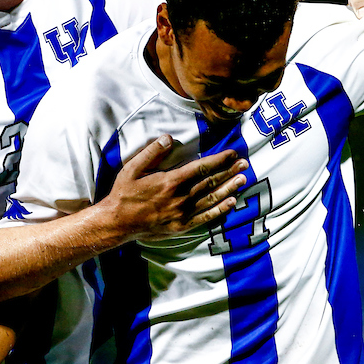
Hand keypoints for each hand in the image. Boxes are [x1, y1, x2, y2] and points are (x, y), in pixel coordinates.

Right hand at [107, 135, 247, 240]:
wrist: (117, 223)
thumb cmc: (124, 193)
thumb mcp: (132, 168)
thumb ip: (151, 152)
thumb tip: (168, 137)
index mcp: (170, 181)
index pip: (201, 168)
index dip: (219, 160)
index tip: (232, 153)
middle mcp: (180, 197)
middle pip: (210, 182)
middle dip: (229, 172)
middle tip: (246, 164)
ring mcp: (182, 213)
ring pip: (211, 199)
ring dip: (229, 188)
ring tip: (243, 179)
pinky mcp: (182, 226)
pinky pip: (205, 217)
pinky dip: (220, 210)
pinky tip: (231, 202)